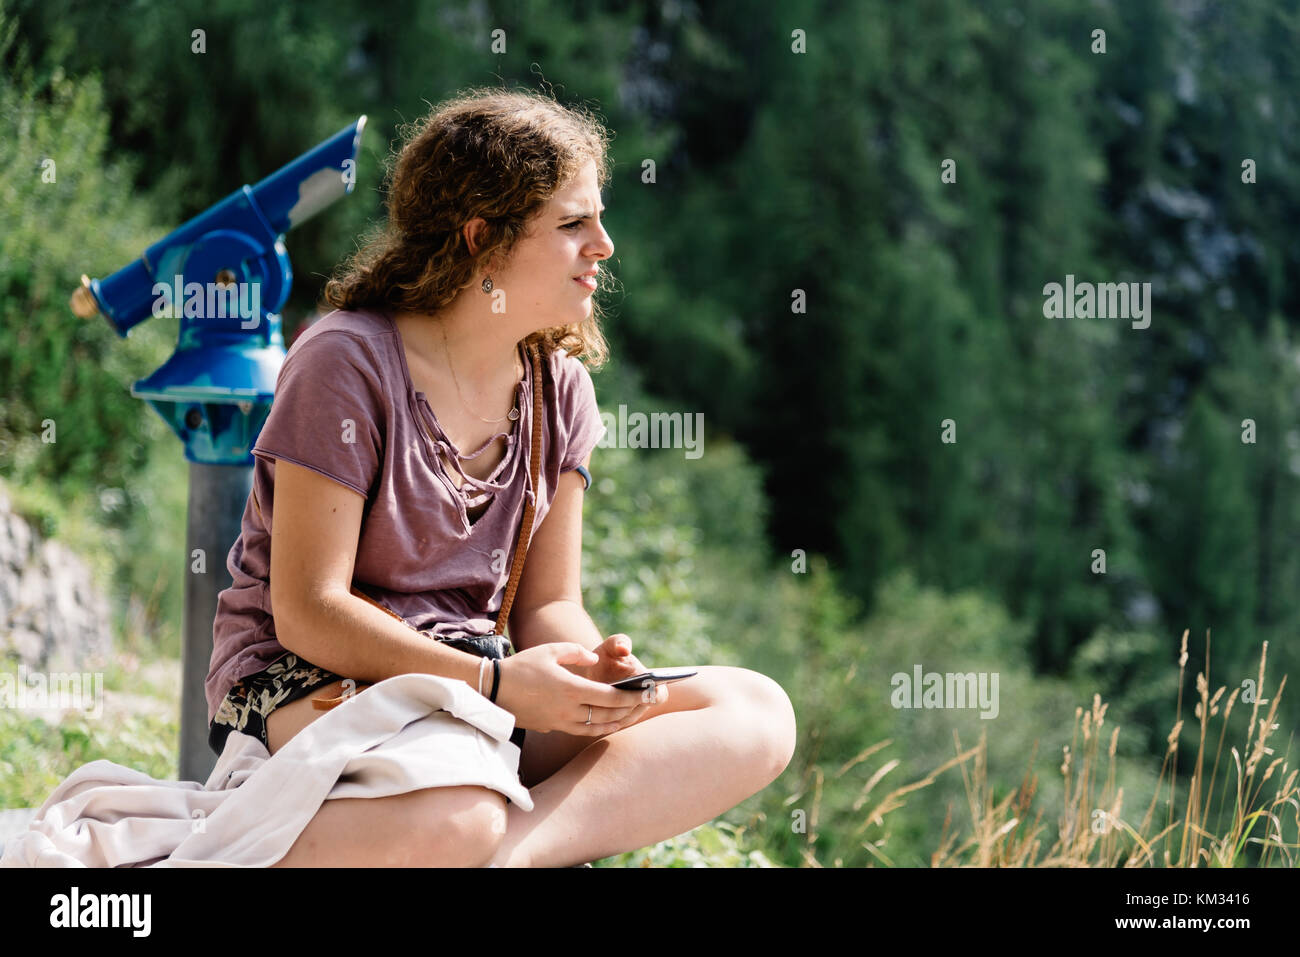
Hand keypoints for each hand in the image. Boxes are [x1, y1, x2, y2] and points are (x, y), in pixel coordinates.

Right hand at [494, 641, 660, 735]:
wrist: (494, 689)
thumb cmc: (522, 665)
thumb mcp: (550, 650)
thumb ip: (577, 652)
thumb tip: (594, 660)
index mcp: (571, 688)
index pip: (610, 697)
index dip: (631, 697)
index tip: (646, 693)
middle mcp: (569, 709)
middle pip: (608, 714)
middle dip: (629, 709)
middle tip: (645, 703)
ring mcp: (560, 721)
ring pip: (596, 726)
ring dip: (616, 721)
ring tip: (630, 715)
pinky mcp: (552, 726)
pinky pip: (581, 730)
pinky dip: (598, 728)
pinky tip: (606, 724)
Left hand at [565, 633, 666, 713]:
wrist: (591, 671)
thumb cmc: (607, 657)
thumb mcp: (612, 646)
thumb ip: (620, 642)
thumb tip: (625, 649)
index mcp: (650, 683)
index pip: (660, 695)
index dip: (655, 695)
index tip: (644, 689)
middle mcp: (642, 701)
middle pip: (639, 710)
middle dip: (627, 705)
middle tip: (613, 698)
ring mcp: (628, 714)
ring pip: (623, 720)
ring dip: (613, 714)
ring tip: (599, 704)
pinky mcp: (613, 722)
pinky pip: (610, 725)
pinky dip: (603, 720)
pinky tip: (591, 712)